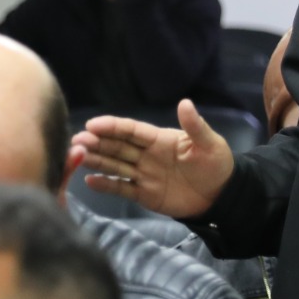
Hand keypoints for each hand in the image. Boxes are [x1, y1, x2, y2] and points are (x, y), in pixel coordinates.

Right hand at [74, 101, 235, 219]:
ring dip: (96, 160)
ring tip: (76, 157)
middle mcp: (146, 154)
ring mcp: (143, 174)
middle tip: (76, 140)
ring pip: (115, 165)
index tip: (92, 124)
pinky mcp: (144, 193)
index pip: (131, 130)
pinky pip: (122, 187)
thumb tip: (185, 103)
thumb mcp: (209, 143)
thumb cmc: (216, 164)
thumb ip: (194, 125)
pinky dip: (106, 184)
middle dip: (97, 142)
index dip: (112, 126)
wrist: (221, 195)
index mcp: (158, 139)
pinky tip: (89, 181)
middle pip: (117, 146)